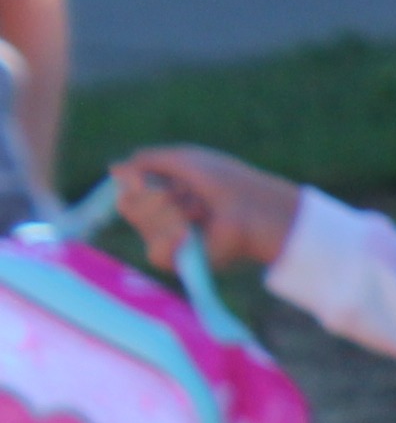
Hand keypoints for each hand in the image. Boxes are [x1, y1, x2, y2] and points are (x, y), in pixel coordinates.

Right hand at [112, 146, 297, 270]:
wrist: (255, 207)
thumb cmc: (226, 181)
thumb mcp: (183, 159)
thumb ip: (146, 160)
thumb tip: (114, 169)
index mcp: (165, 196)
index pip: (127, 191)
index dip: (137, 181)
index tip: (159, 178)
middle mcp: (165, 220)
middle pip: (128, 206)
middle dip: (155, 194)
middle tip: (189, 195)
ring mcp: (174, 242)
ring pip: (141, 225)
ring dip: (170, 210)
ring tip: (200, 211)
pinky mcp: (186, 262)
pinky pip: (156, 255)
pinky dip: (171, 238)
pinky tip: (188, 232)